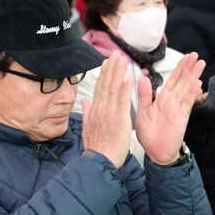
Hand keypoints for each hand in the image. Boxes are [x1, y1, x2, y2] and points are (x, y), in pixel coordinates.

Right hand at [82, 52, 132, 168]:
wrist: (99, 160)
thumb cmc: (97, 147)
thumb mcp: (88, 127)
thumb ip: (88, 111)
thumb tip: (85, 100)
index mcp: (95, 111)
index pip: (100, 88)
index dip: (104, 73)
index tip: (107, 61)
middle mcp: (101, 109)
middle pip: (106, 84)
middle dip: (111, 67)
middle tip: (115, 53)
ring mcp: (109, 113)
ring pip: (113, 89)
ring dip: (118, 73)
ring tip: (122, 59)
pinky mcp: (119, 119)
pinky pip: (122, 101)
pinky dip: (125, 89)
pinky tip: (129, 77)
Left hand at [136, 52, 204, 165]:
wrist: (155, 153)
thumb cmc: (149, 135)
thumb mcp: (142, 112)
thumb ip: (144, 95)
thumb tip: (143, 78)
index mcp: (162, 99)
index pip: (173, 79)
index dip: (180, 68)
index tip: (186, 57)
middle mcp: (172, 102)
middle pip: (182, 81)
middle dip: (189, 67)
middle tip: (196, 55)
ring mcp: (178, 109)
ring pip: (187, 89)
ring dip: (193, 76)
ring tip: (200, 64)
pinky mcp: (181, 118)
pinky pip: (187, 103)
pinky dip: (192, 94)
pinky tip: (198, 84)